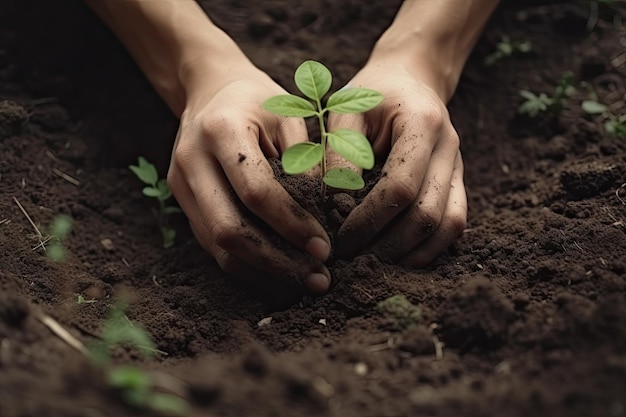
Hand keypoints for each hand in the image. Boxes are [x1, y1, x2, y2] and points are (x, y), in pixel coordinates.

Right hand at [167, 60, 331, 292]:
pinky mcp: (181, 203)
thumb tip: (323, 218)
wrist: (208, 90)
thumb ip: (306, 162)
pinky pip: (213, 247)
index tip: (325, 246)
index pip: (257, 192)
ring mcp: (180, 186)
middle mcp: (191, 161)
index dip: (292, 224)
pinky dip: (247, 267)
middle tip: (319, 278)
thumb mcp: (290, 115)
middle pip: (229, 230)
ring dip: (263, 273)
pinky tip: (279, 277)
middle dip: (277, 262)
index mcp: (221, 130)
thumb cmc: (258, 100)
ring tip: (303, 285)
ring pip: (217, 248)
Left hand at [329, 62, 466, 266]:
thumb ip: (338, 155)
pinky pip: (455, 223)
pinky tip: (400, 258)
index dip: (369, 220)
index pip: (400, 187)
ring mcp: (458, 167)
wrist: (410, 78)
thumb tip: (333, 209)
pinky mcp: (458, 182)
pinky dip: (430, 247)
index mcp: (422, 123)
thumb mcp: (344, 113)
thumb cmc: (370, 95)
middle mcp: (449, 148)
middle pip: (427, 214)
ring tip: (374, 265)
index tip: (340, 238)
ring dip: (411, 253)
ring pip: (448, 225)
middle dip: (388, 245)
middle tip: (352, 259)